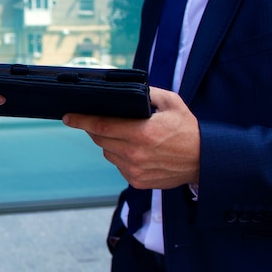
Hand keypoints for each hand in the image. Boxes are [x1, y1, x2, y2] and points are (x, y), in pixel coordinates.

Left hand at [63, 87, 199, 188]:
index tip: (67, 116)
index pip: (101, 126)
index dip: (81, 120)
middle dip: (94, 128)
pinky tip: (134, 149)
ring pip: (107, 152)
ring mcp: (135, 170)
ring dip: (109, 142)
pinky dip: (120, 155)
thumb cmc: (188, 130)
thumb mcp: (171, 103)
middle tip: (96, 119)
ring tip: (125, 134)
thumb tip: (126, 90)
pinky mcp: (137, 181)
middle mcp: (135, 154)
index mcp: (142, 133)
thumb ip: (147, 94)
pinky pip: (118, 165)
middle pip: (100, 139)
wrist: (204, 161)